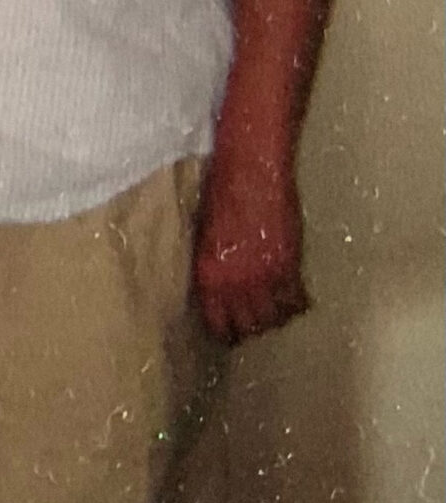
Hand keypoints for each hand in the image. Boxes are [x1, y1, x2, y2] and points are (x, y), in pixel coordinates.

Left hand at [191, 142, 309, 345]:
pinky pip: (297, 300)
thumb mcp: (204, 237)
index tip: (229, 333)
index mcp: (208, 274)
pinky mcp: (290, 264)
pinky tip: (295, 300)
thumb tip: (216, 289)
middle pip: (249, 326)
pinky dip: (297, 304)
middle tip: (253, 325)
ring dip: (274, 318)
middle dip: (250, 328)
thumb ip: (212, 266)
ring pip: (275, 318)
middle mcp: (236, 281)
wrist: (251, 169)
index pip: (218, 322)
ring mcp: (266, 275)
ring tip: (273, 312)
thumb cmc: (220, 194)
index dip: (225, 331)